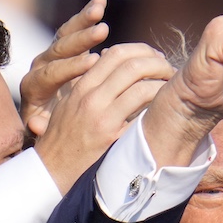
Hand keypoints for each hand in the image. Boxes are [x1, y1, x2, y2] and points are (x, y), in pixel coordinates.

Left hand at [20, 0, 108, 136]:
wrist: (47, 119)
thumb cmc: (49, 130)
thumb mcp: (42, 133)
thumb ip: (41, 128)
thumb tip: (36, 124)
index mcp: (34, 87)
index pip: (51, 74)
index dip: (71, 67)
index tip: (93, 63)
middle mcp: (40, 66)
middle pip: (58, 49)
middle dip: (80, 40)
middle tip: (102, 32)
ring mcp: (53, 55)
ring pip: (65, 34)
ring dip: (82, 21)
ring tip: (99, 10)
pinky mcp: (66, 48)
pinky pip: (74, 28)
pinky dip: (86, 14)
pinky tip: (100, 1)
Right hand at [22, 0, 174, 193]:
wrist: (51, 172)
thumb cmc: (62, 138)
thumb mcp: (69, 103)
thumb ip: (88, 82)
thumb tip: (107, 59)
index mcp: (82, 86)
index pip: (116, 54)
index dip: (141, 51)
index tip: (154, 57)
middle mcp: (92, 98)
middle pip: (133, 65)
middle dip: (158, 63)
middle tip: (169, 71)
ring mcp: (103, 118)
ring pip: (142, 87)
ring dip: (163, 85)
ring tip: (171, 89)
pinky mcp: (113, 139)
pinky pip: (143, 115)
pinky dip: (158, 108)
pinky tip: (165, 111)